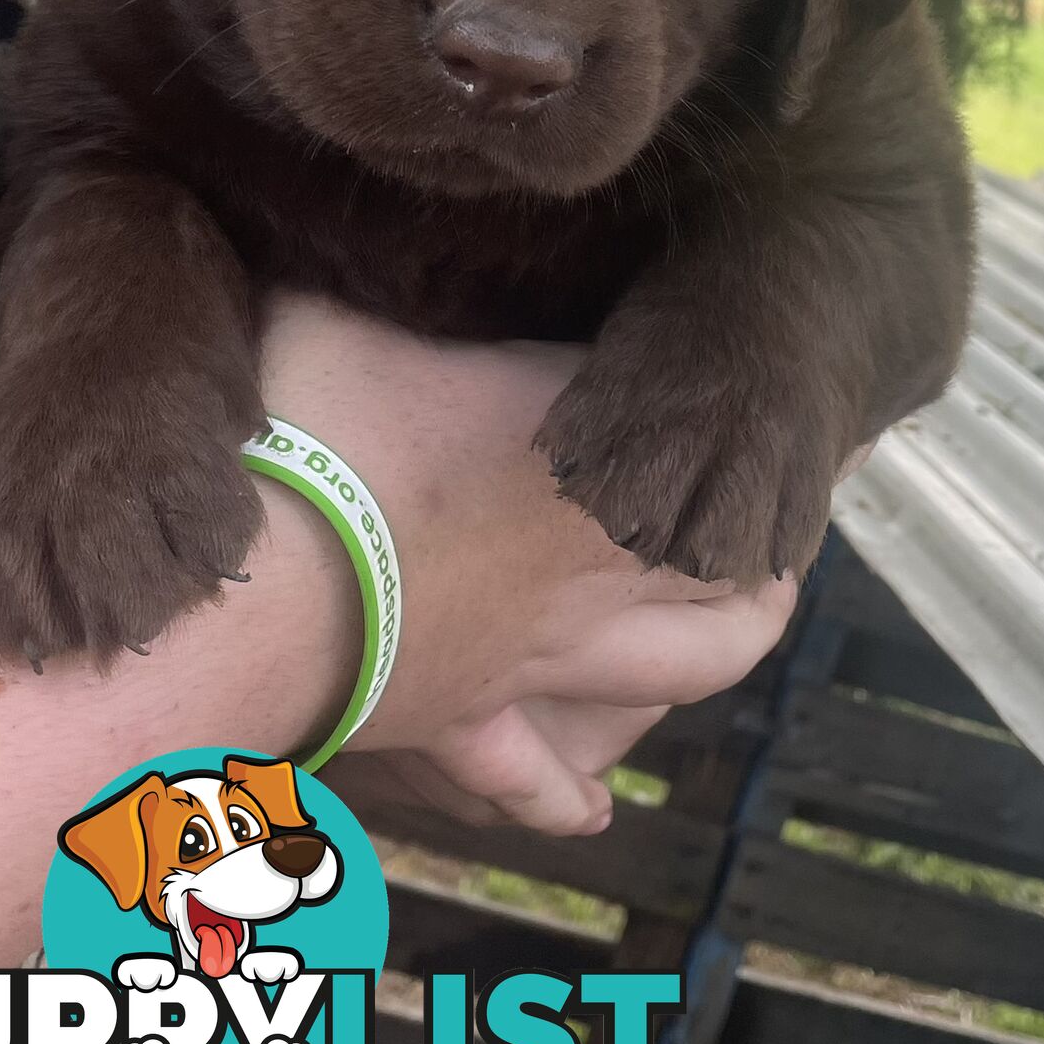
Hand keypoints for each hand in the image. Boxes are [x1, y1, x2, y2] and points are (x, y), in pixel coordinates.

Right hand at [256, 296, 801, 831]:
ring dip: (725, 643)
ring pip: (675, 664)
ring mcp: (537, 650)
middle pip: (726, 555)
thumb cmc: (305, 423)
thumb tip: (377, 232)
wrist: (261, 583)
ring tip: (754, 623)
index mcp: (574, 435)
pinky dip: (563, 793)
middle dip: (766, 535)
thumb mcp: (342, 304)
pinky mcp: (467, 721)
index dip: (734, 394)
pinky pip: (531, 775)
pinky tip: (590, 811)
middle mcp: (585, 551)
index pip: (688, 411)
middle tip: (782, 508)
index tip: (767, 378)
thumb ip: (378, 278)